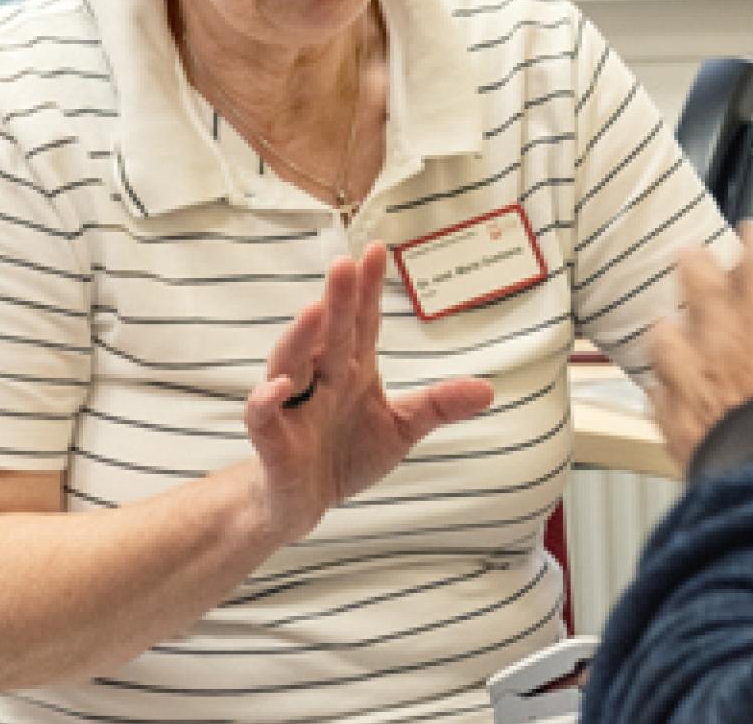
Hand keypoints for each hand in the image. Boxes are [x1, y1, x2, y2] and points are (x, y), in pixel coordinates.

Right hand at [243, 242, 493, 540]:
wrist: (300, 502)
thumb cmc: (345, 454)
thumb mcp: (401, 429)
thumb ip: (438, 406)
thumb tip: (489, 389)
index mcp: (351, 369)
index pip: (361, 322)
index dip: (367, 289)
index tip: (377, 250)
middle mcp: (319, 379)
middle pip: (329, 334)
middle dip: (338, 300)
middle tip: (345, 264)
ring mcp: (293, 407)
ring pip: (290, 363)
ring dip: (300, 337)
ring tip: (314, 310)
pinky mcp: (273, 442)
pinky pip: (263, 417)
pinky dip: (266, 401)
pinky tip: (277, 387)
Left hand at [649, 210, 752, 466]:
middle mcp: (722, 329)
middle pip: (697, 278)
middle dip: (700, 264)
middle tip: (697, 257)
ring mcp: (693, 374)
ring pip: (666, 332)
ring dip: (674, 324)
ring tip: (677, 322)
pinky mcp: (679, 420)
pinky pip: (658, 393)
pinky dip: (665, 387)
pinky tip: (670, 391)